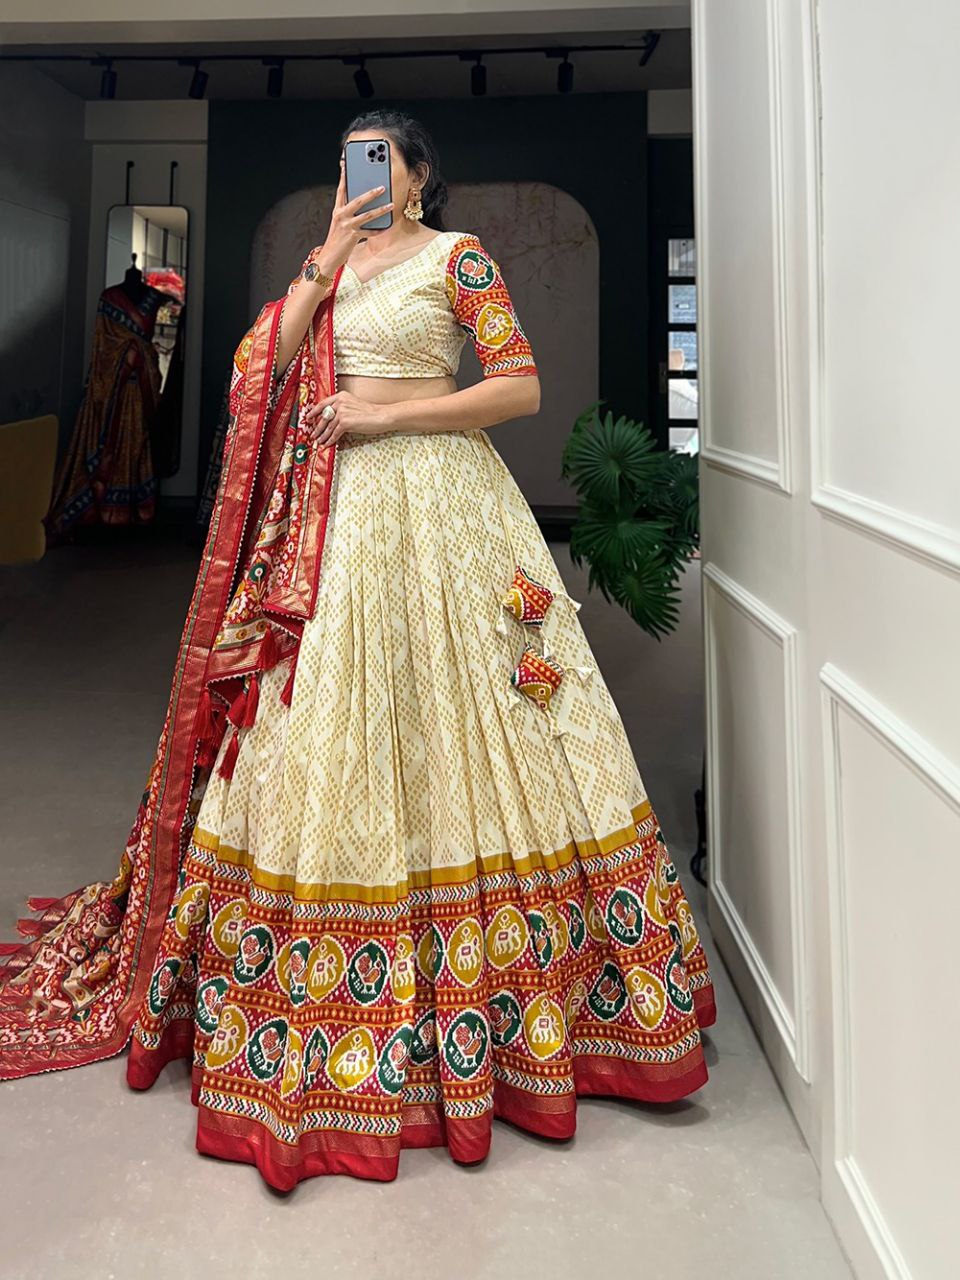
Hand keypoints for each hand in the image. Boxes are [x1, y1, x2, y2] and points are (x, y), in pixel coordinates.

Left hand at [303, 391, 393, 443]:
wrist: (381, 416)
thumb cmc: (370, 412)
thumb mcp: (353, 404)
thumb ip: (342, 408)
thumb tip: (331, 418)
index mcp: (341, 396)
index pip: (323, 403)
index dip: (314, 411)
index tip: (308, 417)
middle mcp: (340, 402)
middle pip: (324, 416)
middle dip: (317, 427)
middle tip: (312, 433)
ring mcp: (342, 412)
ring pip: (328, 426)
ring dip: (322, 435)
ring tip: (318, 441)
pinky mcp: (345, 422)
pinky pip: (334, 433)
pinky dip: (330, 440)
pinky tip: (327, 444)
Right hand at [310, 157, 394, 275]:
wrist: (328, 258)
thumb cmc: (336, 240)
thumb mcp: (340, 224)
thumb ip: (349, 213)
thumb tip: (365, 204)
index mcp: (337, 210)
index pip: (341, 190)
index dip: (345, 177)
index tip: (348, 165)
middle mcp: (341, 216)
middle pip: (357, 200)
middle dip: (371, 193)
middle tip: (382, 187)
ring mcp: (347, 226)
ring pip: (367, 215)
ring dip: (380, 209)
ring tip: (390, 205)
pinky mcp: (353, 237)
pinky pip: (370, 232)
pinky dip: (379, 230)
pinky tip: (387, 227)